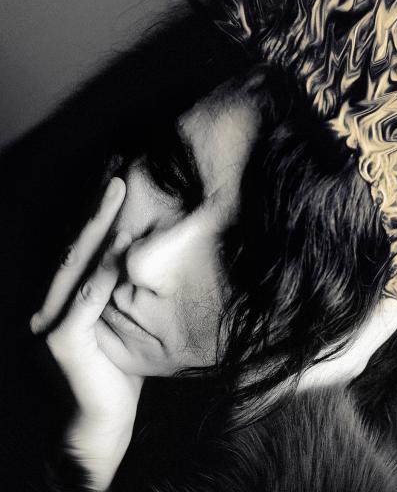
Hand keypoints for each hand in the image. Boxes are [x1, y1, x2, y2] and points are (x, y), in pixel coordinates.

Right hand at [31, 177, 140, 490]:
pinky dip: (105, 270)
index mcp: (64, 299)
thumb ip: (124, 290)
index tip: (115, 179)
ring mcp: (51, 322)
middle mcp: (50, 305)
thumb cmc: (120, 370)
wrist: (102, 422)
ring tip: (117, 192)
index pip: (81, 247)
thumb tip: (147, 253)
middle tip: (116, 172)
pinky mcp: (63, 341)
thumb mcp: (123, 322)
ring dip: (99, 225)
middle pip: (76, 246)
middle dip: (96, 207)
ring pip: (78, 264)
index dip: (96, 213)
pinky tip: (122, 244)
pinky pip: (88, 298)